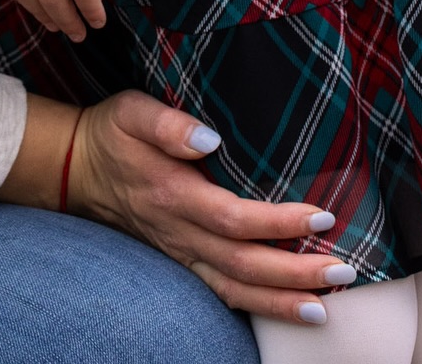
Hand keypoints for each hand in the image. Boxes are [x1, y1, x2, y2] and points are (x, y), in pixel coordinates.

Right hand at [67, 91, 347, 323]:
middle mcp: (179, 233)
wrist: (77, 170)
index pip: (234, 217)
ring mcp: (180, 254)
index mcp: (173, 195)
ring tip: (326, 307)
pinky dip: (257, 305)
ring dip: (281, 300)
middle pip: (243, 262)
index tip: (321, 217)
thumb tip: (210, 138)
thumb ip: (168, 124)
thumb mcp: (132, 112)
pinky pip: (221, 293)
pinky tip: (289, 309)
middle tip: (345, 272)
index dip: (279, 223)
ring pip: (234, 287)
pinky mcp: (180, 262)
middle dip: (296, 273)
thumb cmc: (112, 134)